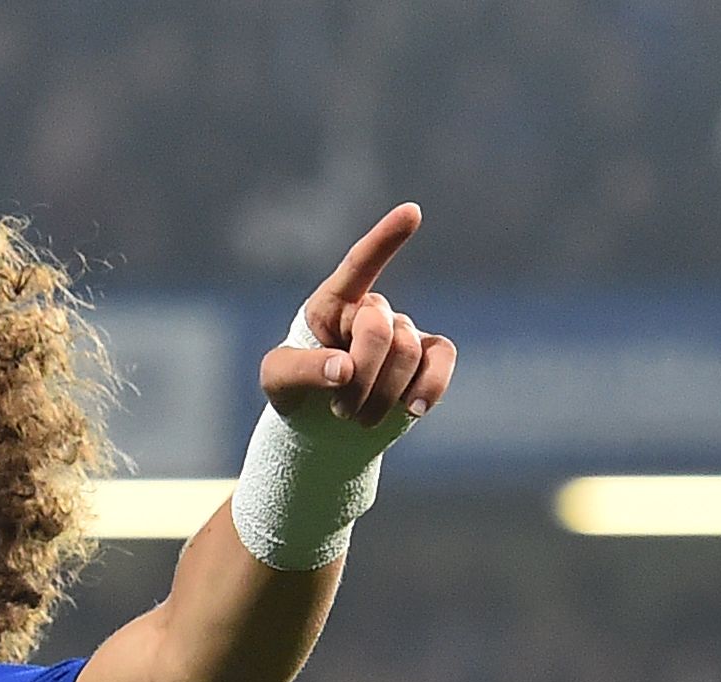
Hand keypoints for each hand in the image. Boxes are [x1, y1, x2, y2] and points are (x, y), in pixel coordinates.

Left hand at [259, 203, 457, 430]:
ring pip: (407, 353)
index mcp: (332, 303)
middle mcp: (371, 311)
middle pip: (380, 330)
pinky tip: (413, 410)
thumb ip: (303, 368)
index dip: (385, 240)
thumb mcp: (278, 380)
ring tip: (357, 417)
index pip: (359, 266)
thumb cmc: (296, 394)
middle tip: (339, 410)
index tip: (413, 211)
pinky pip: (442, 360)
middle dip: (361, 377)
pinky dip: (430, 387)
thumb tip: (345, 369)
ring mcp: (403, 334)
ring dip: (380, 396)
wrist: (323, 431)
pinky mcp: (426, 361)